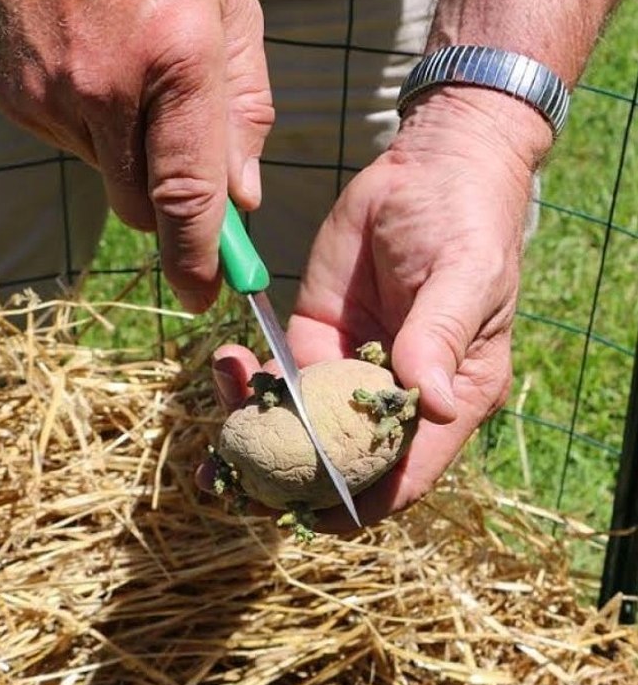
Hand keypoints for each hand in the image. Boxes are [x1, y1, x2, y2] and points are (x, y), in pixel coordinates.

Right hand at [0, 0, 273, 311]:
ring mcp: (48, 94)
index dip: (198, 255)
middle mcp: (103, 86)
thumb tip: (240, 198)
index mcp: (173, 55)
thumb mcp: (228, 6)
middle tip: (187, 179)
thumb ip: (243, 106)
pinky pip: (65, 143)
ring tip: (131, 73)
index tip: (204, 292)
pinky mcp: (14, 98)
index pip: (184, 193)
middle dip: (168, 208)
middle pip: (138, 204)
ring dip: (127, 153)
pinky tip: (93, 66)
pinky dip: (89, 126)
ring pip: (102, 173)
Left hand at [203, 87, 551, 531]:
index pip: (407, 471)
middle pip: (339, 458)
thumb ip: (440, 338)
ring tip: (219, 415)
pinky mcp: (312, 338)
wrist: (428, 167)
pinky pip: (274, 376)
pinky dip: (246, 380)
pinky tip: (226, 362)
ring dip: (253, 429)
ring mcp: (348, 370)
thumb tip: (435, 405)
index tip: (310, 517)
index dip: (362, 501)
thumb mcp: (463, 277)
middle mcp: (394, 398)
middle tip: (232, 476)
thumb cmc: (466, 224)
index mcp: (449, 398)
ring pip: (296, 423)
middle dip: (285, 477)